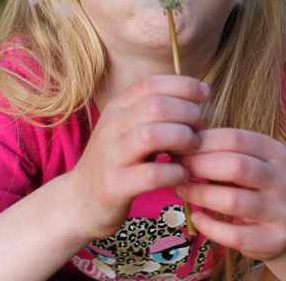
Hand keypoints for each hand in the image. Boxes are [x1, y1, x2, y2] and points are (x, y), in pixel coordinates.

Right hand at [64, 75, 210, 239]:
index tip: (205, 94)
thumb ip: (154, 113)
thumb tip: (193, 102)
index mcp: (116, 108)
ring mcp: (110, 156)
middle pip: (155, 105)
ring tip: (192, 150)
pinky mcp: (113, 186)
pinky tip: (182, 175)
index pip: (151, 84)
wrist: (80, 200)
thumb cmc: (117, 162)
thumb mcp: (129, 129)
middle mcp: (111, 127)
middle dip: (187, 113)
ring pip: (151, 135)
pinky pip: (150, 174)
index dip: (183, 85)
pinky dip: (174, 172)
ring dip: (182, 139)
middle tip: (199, 130)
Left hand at [174, 128, 285, 261]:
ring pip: (233, 200)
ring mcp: (283, 211)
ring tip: (180, 190)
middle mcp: (285, 179)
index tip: (178, 147)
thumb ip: (216, 151)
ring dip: (199, 194)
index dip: (201, 142)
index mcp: (276, 152)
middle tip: (175, 168)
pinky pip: (235, 235)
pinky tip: (195, 217)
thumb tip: (174, 142)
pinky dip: (209, 226)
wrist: (282, 228)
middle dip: (199, 165)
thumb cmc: (249, 187)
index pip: (234, 138)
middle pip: (236, 166)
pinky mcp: (276, 240)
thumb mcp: (241, 163)